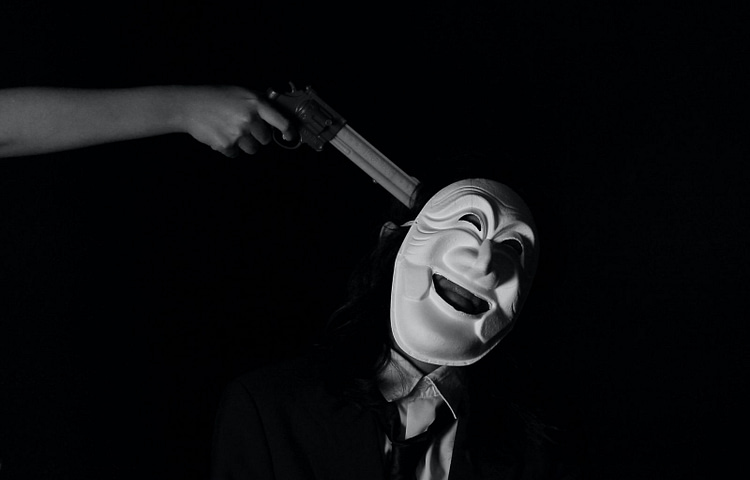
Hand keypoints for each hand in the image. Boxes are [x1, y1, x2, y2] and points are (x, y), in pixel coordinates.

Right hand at [176, 86, 291, 156]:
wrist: (189, 106)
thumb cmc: (215, 97)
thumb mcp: (240, 93)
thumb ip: (259, 102)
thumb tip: (277, 112)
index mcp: (255, 103)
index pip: (280, 121)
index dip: (288, 131)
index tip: (289, 136)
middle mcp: (249, 118)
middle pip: (265, 139)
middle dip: (257, 136)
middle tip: (244, 128)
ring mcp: (238, 133)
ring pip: (252, 149)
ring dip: (244, 144)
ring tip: (231, 131)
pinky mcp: (227, 145)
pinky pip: (236, 154)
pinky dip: (230, 148)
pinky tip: (220, 135)